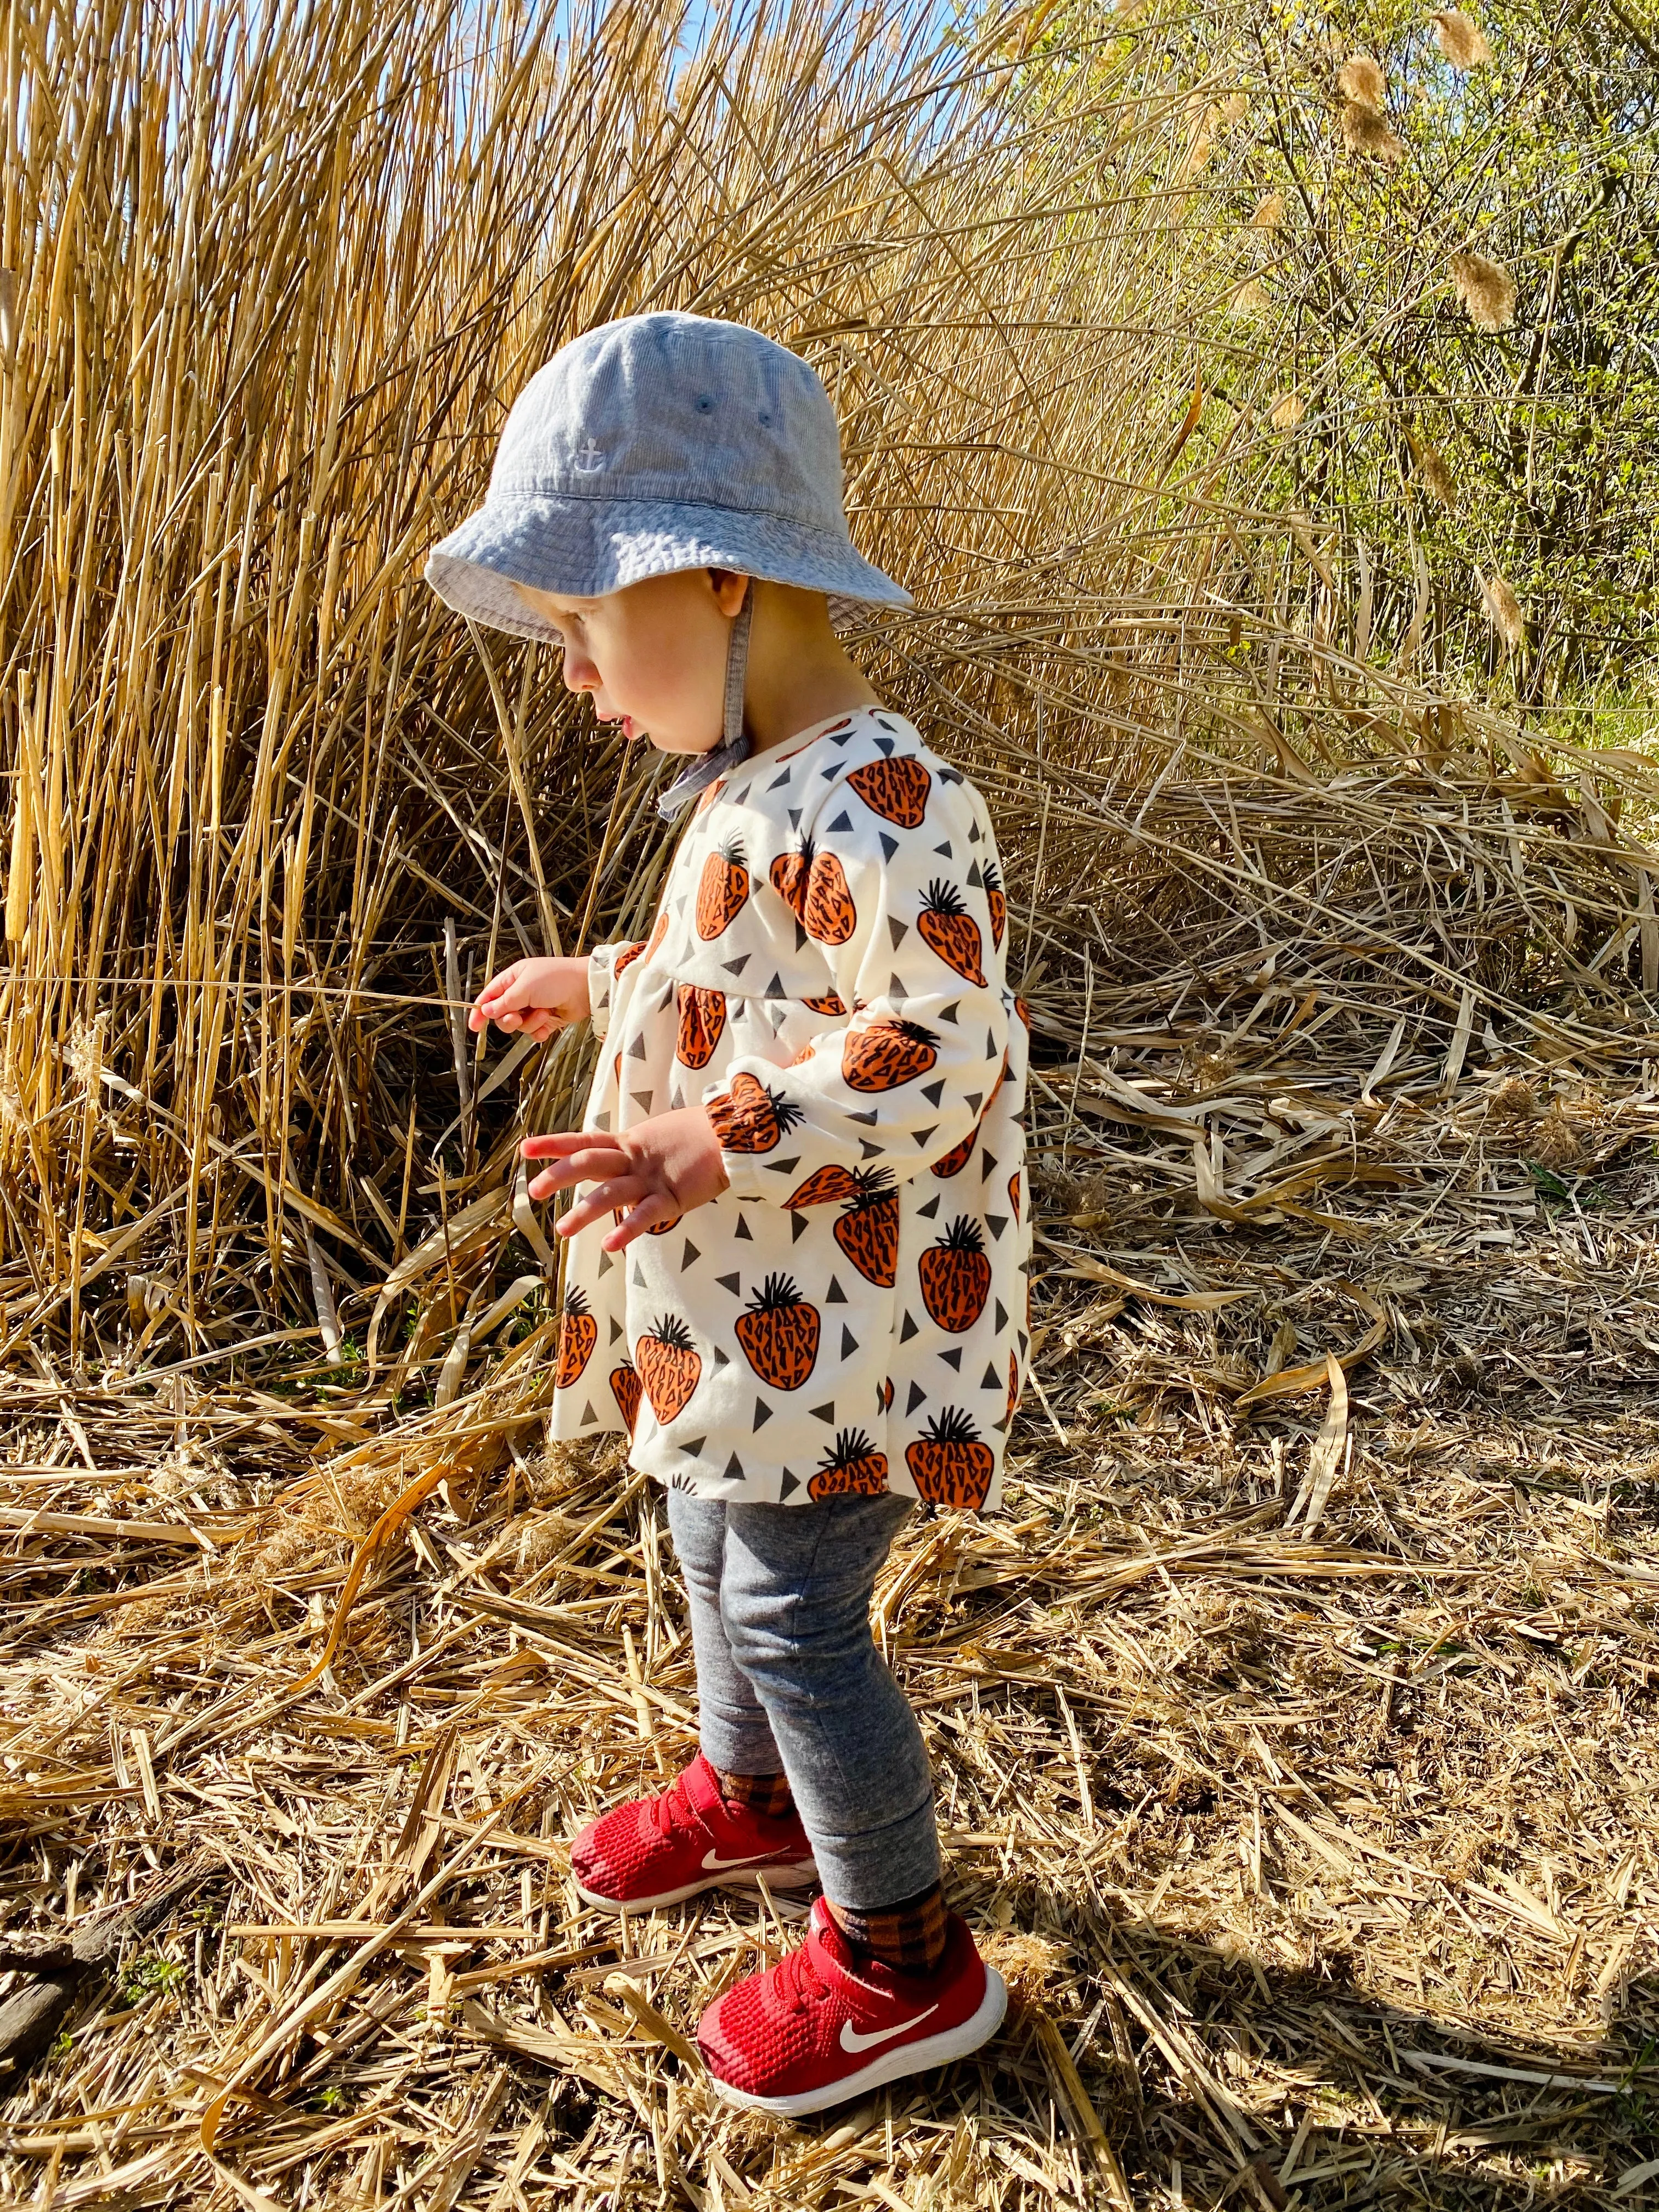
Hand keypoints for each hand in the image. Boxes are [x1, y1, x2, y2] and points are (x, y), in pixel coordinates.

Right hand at [469, 956, 590, 1038]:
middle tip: (517, 1017)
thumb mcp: (525, 987)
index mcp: (514, 979)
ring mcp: (535, 1007)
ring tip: (543, 1013)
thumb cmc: (559, 978)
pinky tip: (547, 1023)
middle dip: (509, 1019)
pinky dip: (539, 1031)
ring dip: (530, 1023)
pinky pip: (534, 1032)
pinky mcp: (547, 1019)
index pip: (490, 997)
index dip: (480, 1011)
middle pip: (503, 1015)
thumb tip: (488, 1011)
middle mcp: (523, 993)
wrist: (586, 988)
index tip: (474, 1025)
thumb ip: (505, 1001)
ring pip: (519, 1025)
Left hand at [523, 1108, 729, 1249]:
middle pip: (589, 1164)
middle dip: (559, 1176)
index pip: (584, 1141)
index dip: (554, 1144)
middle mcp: (634, 1158)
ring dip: (585, 1211)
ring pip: (611, 1193)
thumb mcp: (657, 1138)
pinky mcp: (674, 1197)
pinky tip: (609, 1245)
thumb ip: (633, 1151)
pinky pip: (647, 1215)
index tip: (525, 1148)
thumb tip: (613, 1160)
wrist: (736, 1134)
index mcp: (629, 1142)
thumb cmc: (698, 1136)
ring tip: (562, 1230)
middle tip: (533, 1191)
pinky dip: (627, 1229)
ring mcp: (652, 1178)